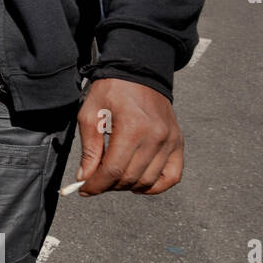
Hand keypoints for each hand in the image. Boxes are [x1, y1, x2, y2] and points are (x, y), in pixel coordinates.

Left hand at [75, 78, 183, 195]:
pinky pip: (172, 176)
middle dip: (108, 186)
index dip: (96, 185)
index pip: (113, 170)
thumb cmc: (111, 90)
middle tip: (95, 182)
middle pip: (130, 178)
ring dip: (127, 186)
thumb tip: (85, 177)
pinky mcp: (178, 142)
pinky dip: (155, 186)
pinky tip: (137, 183)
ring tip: (113, 179)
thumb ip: (89, 148)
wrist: (139, 72)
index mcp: (132, 128)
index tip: (84, 190)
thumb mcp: (90, 113)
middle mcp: (156, 137)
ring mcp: (170, 141)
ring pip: (149, 181)